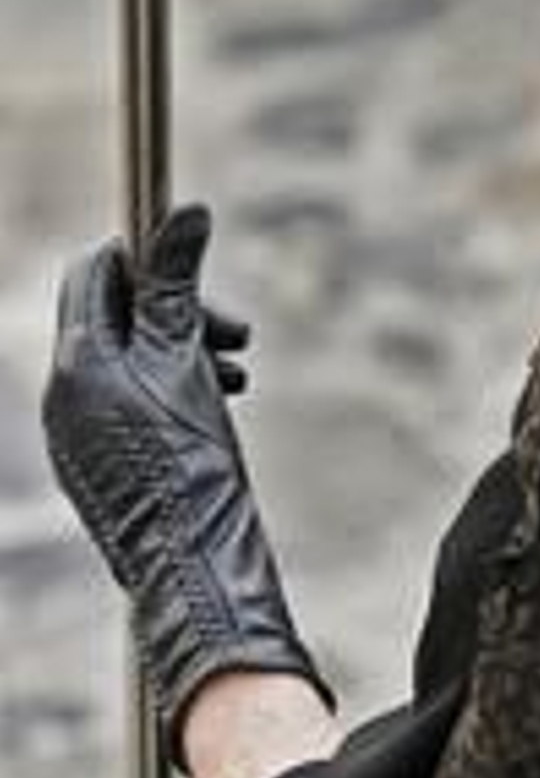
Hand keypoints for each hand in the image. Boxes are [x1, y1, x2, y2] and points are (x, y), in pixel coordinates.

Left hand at [42, 203, 333, 767]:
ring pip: (128, 364)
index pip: (94, 274)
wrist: (193, 567)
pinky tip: (215, 413)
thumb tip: (185, 210)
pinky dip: (171, 394)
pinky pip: (128, 406)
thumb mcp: (189, 360)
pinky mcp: (98, 469)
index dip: (148, 257)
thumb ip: (179, 286)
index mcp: (75, 365)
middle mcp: (61, 399)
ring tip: (237, 377)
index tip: (197, 265)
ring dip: (184, 354)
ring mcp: (75, 438)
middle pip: (115, 319)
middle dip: (180, 313)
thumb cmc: (192, 464)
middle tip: (239, 334)